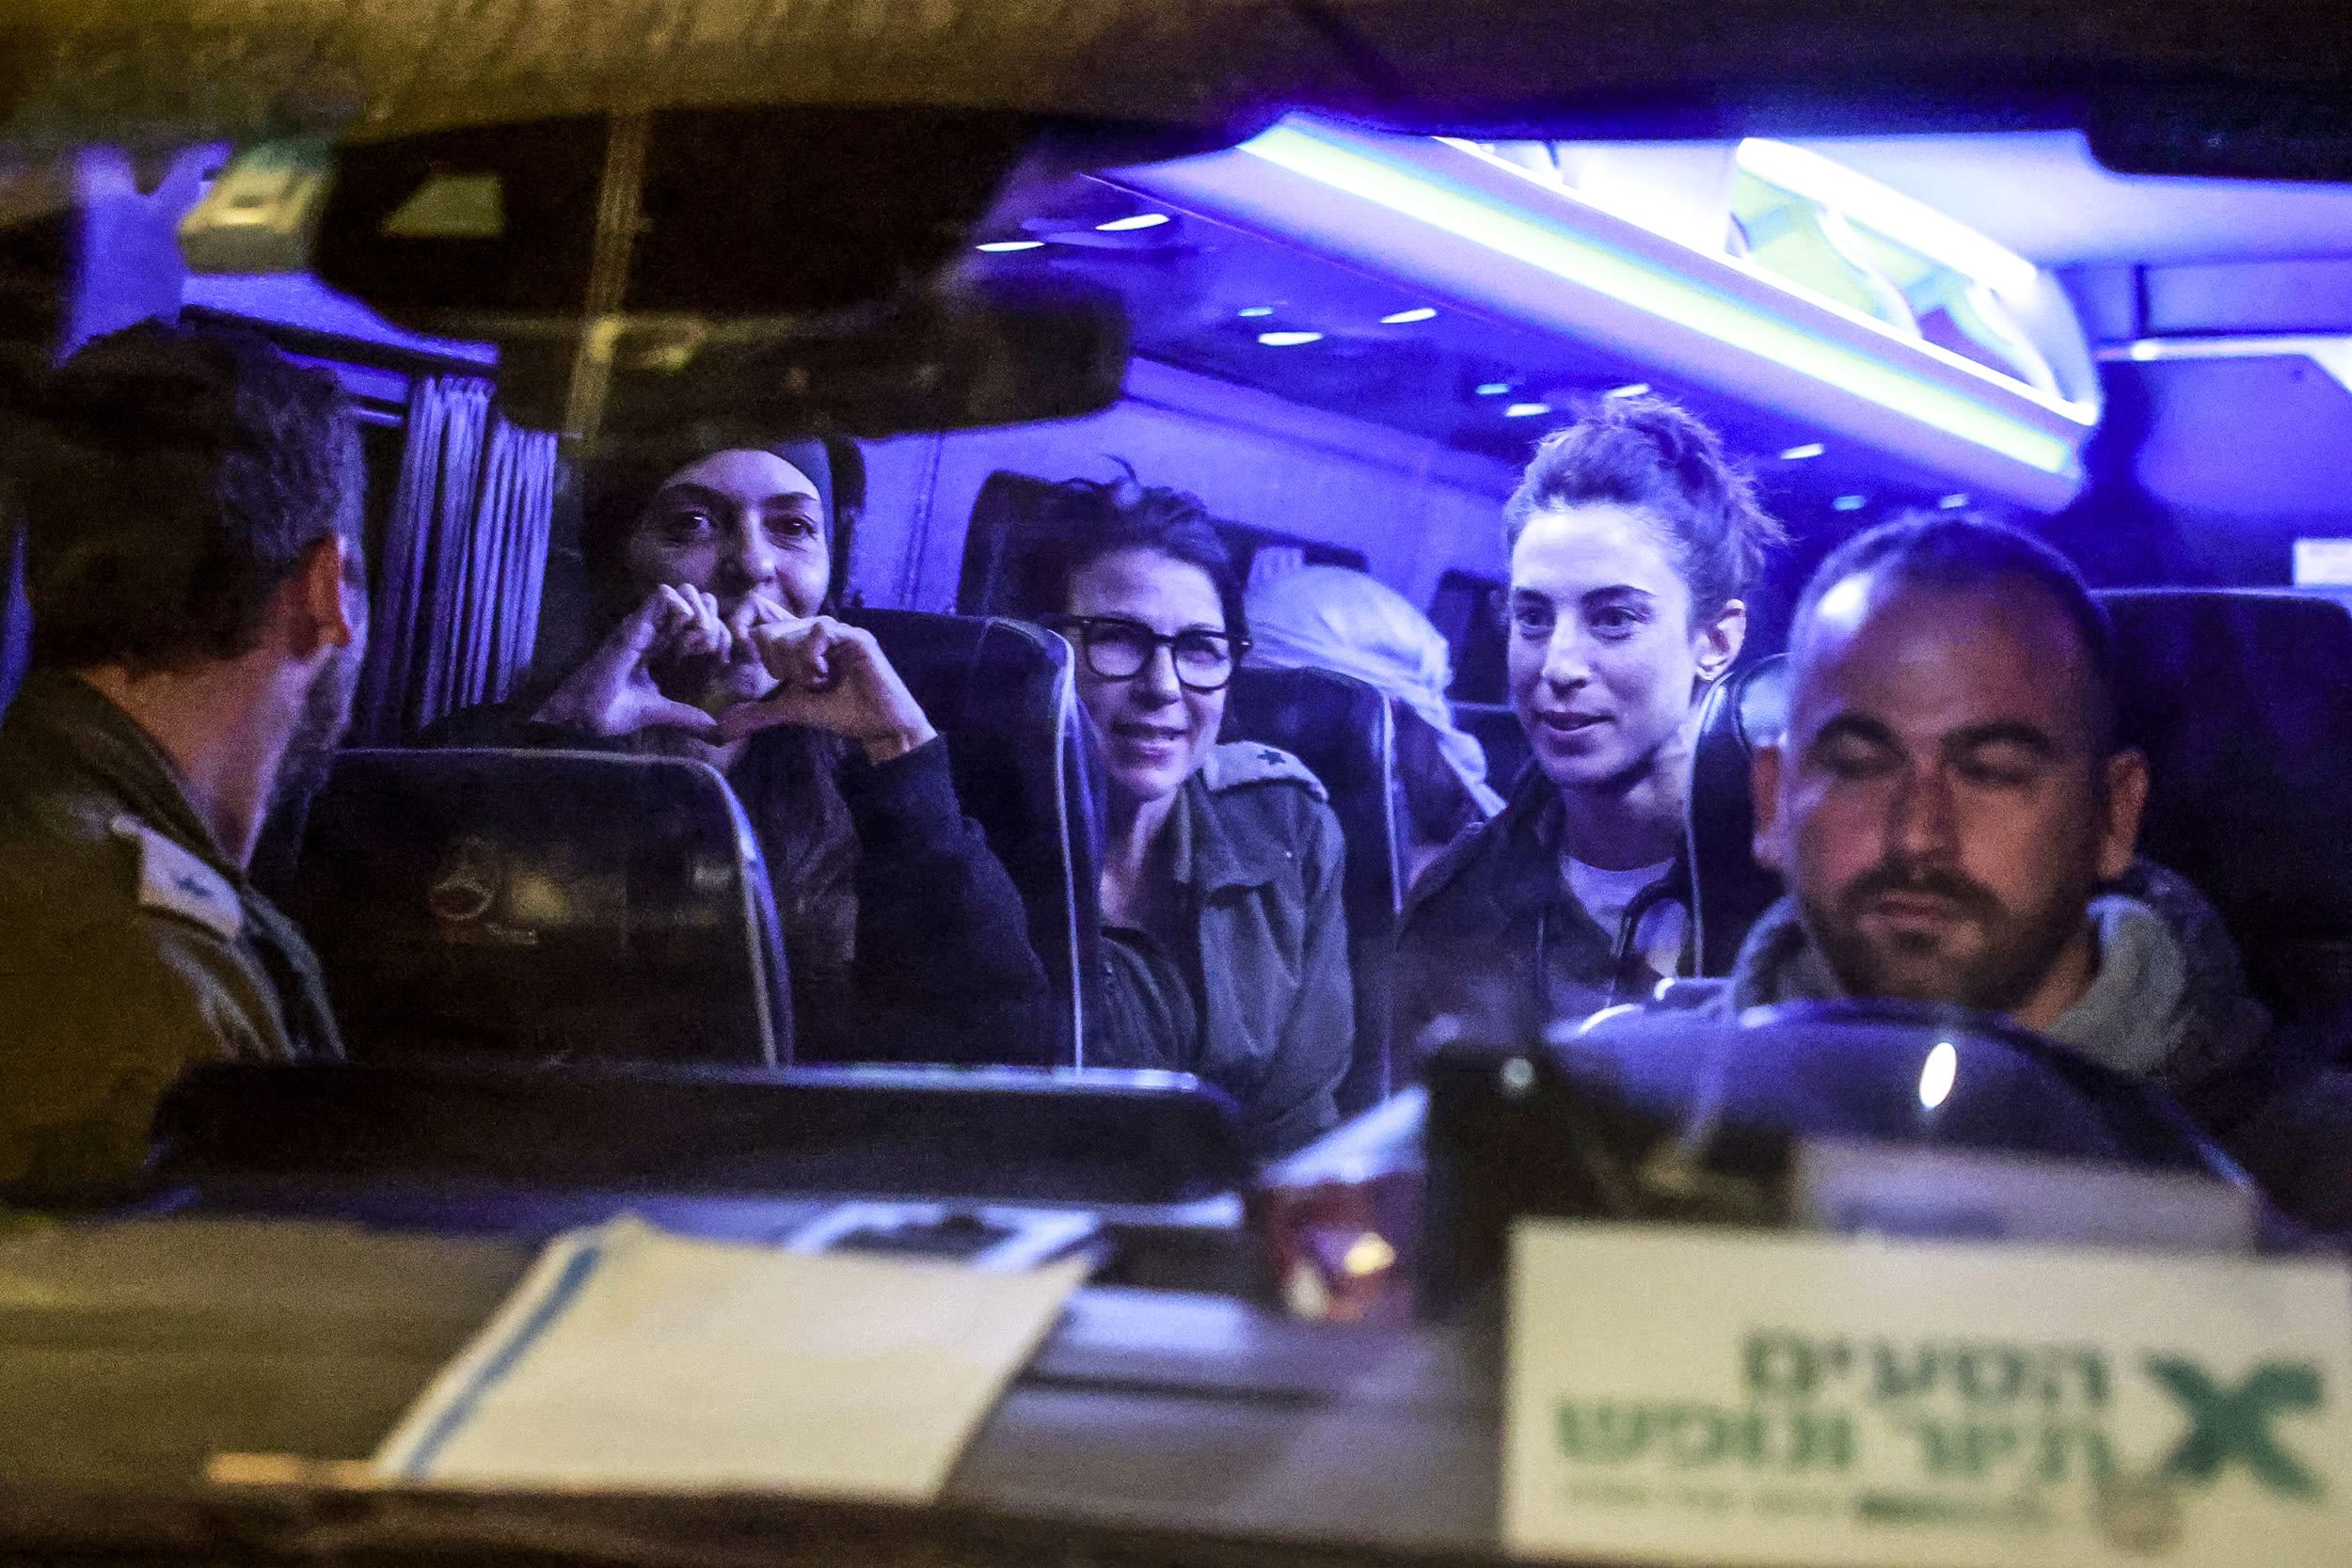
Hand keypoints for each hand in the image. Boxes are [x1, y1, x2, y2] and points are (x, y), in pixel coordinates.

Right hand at [532, 586, 729, 737]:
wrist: (586, 714)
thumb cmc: (615, 709)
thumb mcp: (661, 711)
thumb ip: (688, 716)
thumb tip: (716, 732)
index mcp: (664, 646)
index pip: (701, 620)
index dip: (718, 634)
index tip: (720, 661)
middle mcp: (657, 629)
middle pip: (699, 601)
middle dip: (715, 619)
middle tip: (713, 649)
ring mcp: (646, 623)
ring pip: (686, 594)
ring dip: (702, 615)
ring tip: (700, 645)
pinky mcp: (635, 623)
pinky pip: (666, 596)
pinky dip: (685, 612)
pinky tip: (686, 640)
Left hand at [716, 615, 937, 764]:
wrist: (879, 727)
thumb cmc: (841, 714)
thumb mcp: (791, 710)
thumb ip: (759, 712)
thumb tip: (721, 729)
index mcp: (801, 641)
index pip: (764, 619)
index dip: (749, 636)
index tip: (759, 667)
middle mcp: (816, 629)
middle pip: (769, 630)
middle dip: (778, 664)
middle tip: (802, 682)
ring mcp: (837, 630)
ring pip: (792, 632)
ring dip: (798, 665)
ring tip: (819, 682)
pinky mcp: (854, 635)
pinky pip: (819, 630)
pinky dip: (813, 657)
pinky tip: (827, 674)